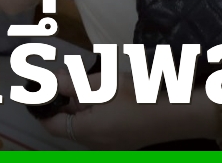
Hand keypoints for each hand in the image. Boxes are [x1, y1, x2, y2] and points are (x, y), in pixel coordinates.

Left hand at [37, 70, 197, 149]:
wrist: (182, 113)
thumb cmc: (141, 96)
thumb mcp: (103, 84)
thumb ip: (73, 84)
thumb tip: (49, 82)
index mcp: (88, 132)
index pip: (51, 125)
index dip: (43, 106)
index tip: (39, 87)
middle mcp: (97, 144)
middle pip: (68, 123)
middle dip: (65, 100)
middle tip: (66, 76)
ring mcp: (112, 144)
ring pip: (85, 123)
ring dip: (82, 102)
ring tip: (88, 80)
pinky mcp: (124, 140)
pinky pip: (101, 125)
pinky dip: (97, 109)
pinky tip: (106, 91)